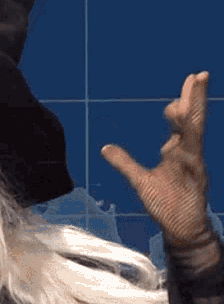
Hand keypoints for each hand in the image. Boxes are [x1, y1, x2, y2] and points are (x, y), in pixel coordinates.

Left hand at [101, 72, 209, 246]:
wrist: (182, 228)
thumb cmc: (165, 203)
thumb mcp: (139, 180)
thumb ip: (124, 162)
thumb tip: (105, 147)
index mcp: (178, 151)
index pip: (181, 122)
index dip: (180, 105)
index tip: (182, 87)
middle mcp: (188, 153)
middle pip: (192, 121)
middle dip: (195, 99)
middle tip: (199, 75)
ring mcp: (193, 164)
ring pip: (194, 133)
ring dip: (194, 112)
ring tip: (194, 91)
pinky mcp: (195, 177)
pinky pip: (192, 156)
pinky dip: (189, 143)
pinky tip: (184, 131)